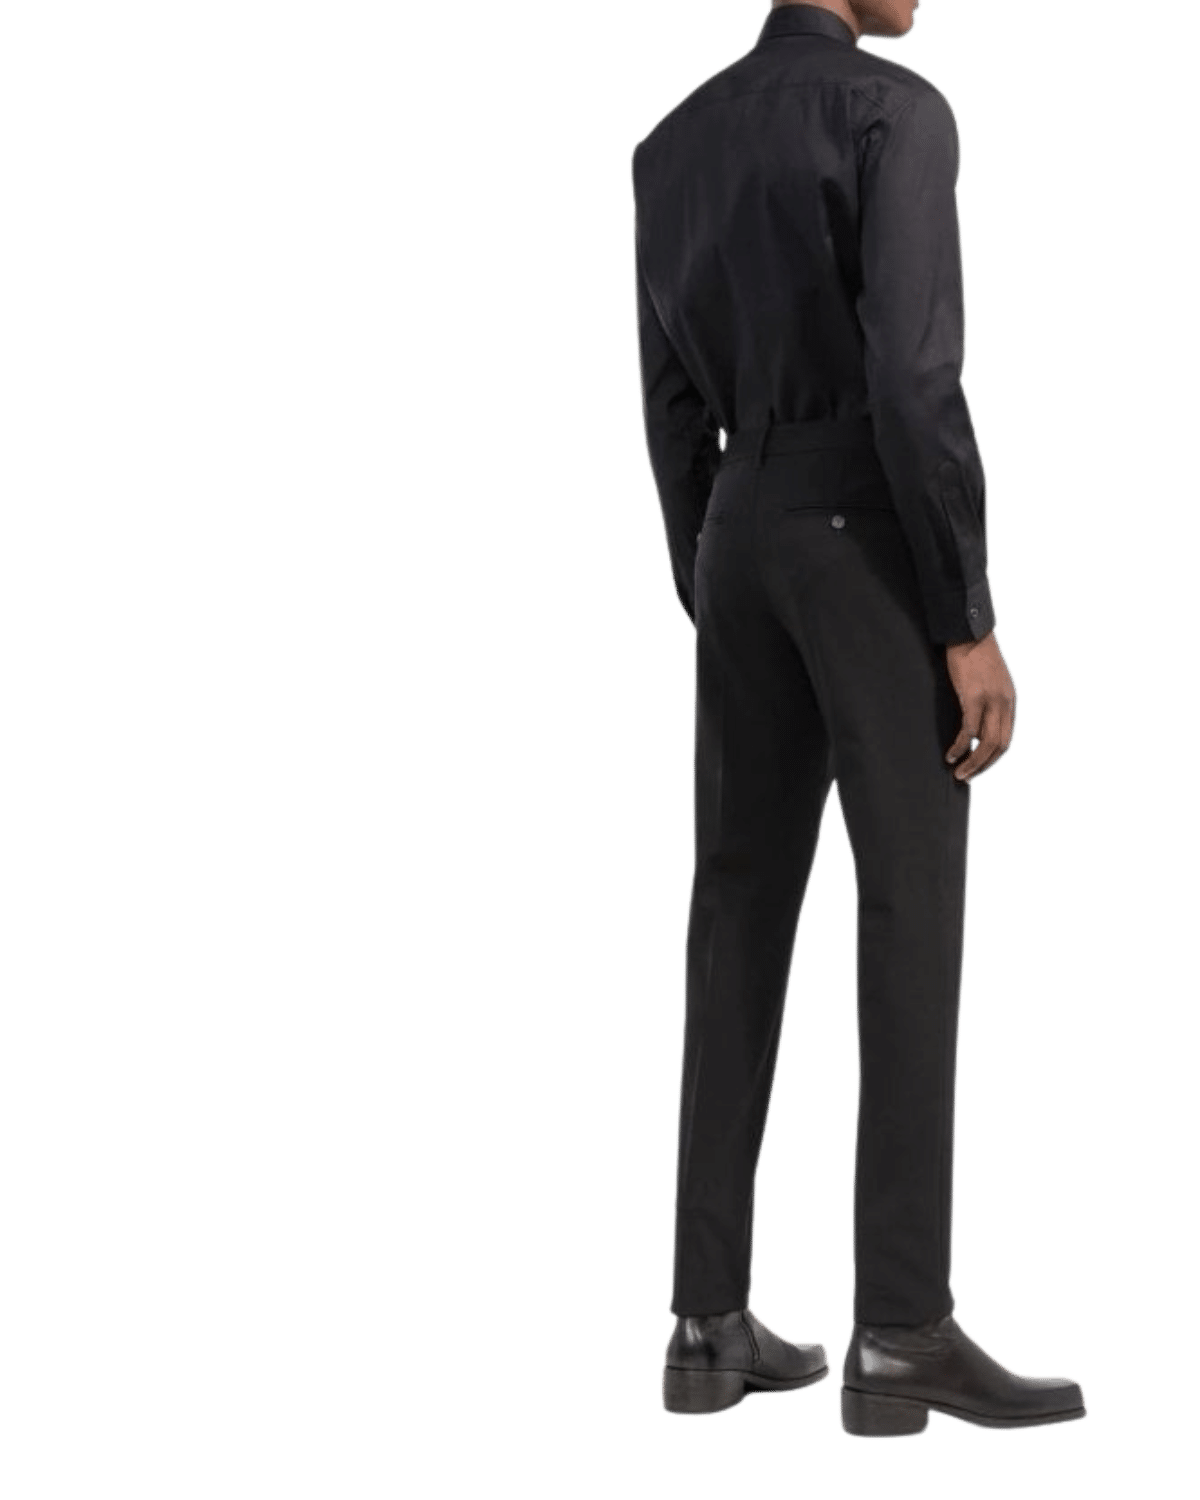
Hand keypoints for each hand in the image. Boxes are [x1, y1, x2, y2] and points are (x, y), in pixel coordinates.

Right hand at [943, 630, 1017, 782]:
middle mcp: (1005, 703)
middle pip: (1000, 746)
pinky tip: (951, 754)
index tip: (979, 768)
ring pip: (986, 743)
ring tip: (959, 773)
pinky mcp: (973, 697)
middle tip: (969, 778)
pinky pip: (969, 730)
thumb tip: (980, 720)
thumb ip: (991, 700)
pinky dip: (961, 746)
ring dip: (973, 762)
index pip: (1006, 738)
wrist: (969, 632)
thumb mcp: (992, 680)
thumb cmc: (976, 655)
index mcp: (1010, 701)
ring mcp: (990, 701)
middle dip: (984, 766)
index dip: (993, 759)